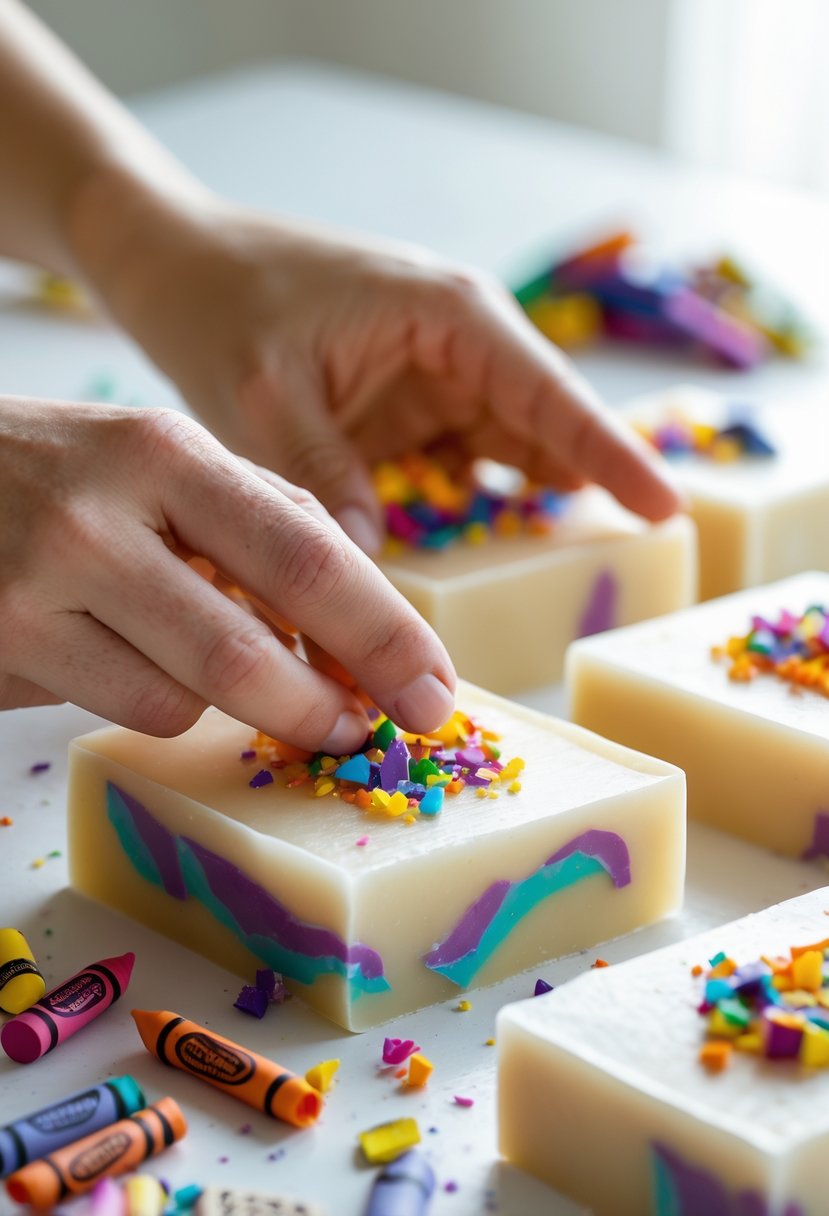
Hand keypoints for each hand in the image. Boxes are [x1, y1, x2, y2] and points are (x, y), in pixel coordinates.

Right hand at [0, 397, 454, 745]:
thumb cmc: (54, 468)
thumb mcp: (157, 458)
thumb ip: (260, 522)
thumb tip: (361, 623)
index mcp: (163, 452)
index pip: (307, 557)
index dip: (386, 636)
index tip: (435, 690)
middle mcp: (98, 519)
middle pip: (250, 652)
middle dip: (324, 709)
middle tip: (361, 733)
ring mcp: (37, 592)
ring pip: (184, 702)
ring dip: (231, 709)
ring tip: (228, 674)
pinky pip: (120, 714)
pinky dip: (155, 703)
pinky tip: (130, 661)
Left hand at [70, 176, 683, 554]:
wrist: (177, 267)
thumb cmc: (223, 304)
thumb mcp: (264, 396)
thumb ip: (323, 478)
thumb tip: (371, 571)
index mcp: (447, 317)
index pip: (548, 392)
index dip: (609, 455)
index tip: (664, 508)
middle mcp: (459, 348)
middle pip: (543, 431)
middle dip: (581, 493)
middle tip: (621, 566)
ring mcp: (436, 383)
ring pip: (509, 458)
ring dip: (525, 515)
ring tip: (551, 579)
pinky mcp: (410, 416)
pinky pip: (461, 473)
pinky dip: (468, 515)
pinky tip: (475, 563)